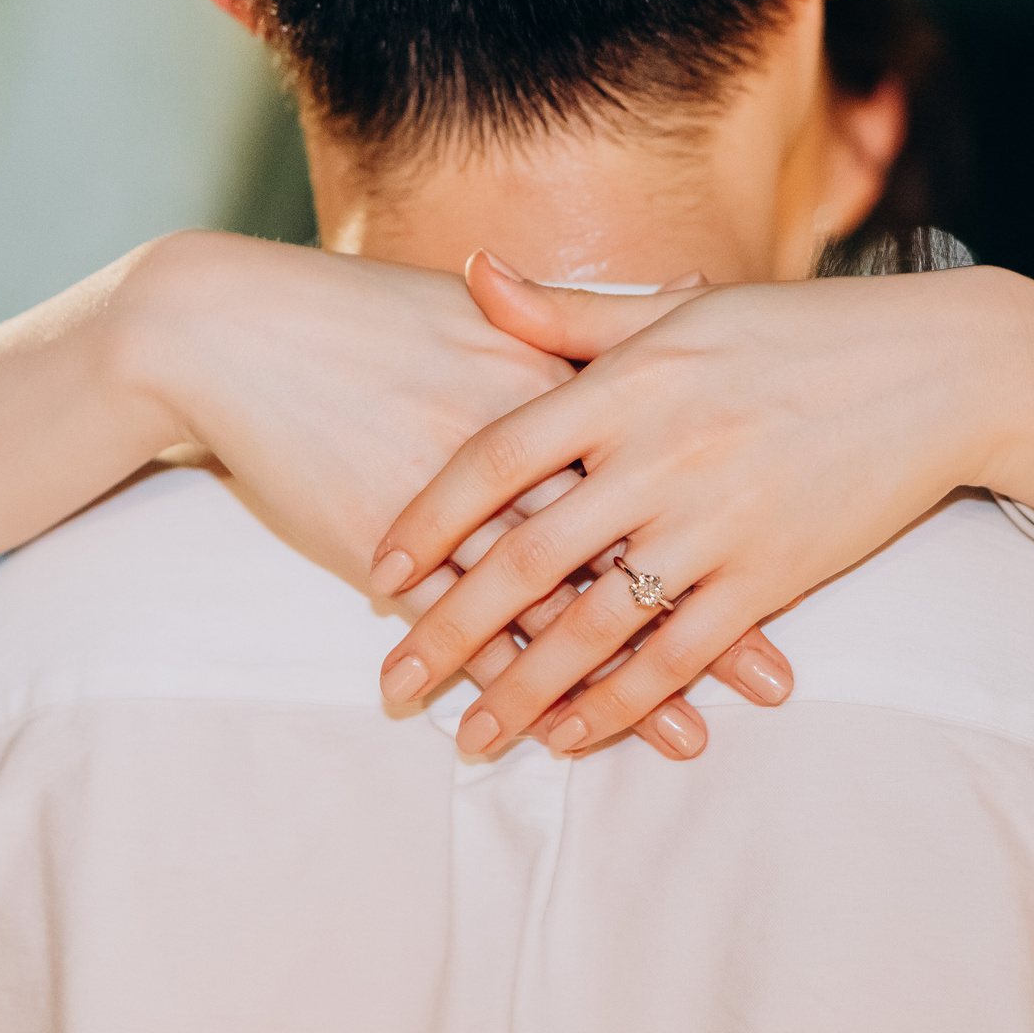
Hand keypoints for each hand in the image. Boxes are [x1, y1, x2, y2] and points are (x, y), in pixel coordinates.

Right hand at [0, 231, 792, 759]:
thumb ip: (576, 322)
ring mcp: (452, 505)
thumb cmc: (357, 318)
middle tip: (778, 679)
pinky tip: (563, 732)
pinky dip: (524, 684)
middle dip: (706, 616)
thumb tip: (678, 298)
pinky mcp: (389, 549)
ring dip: (627, 676)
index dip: (730, 510)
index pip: (659, 457)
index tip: (802, 551)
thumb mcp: (474, 308)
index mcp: (543, 377)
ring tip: (697, 734)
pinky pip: (470, 631)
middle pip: (630, 541)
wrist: (230, 330)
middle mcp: (513, 445)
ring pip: (559, 605)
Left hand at [369, 254, 1033, 757]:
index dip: (430, 520)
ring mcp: (716, 522)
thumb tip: (473, 272)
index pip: (496, 459)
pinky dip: (620, 703)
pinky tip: (570, 735)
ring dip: (523, 692)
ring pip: (595, 626)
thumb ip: (566, 313)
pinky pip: (678, 655)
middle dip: (450, 633)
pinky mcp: (771, 576)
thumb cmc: (795, 330)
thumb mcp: (675, 309)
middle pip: (526, 559)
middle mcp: (660, 454)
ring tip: (468, 739)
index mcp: (626, 381)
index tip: (379, 572)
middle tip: (392, 686)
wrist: (939, 369)